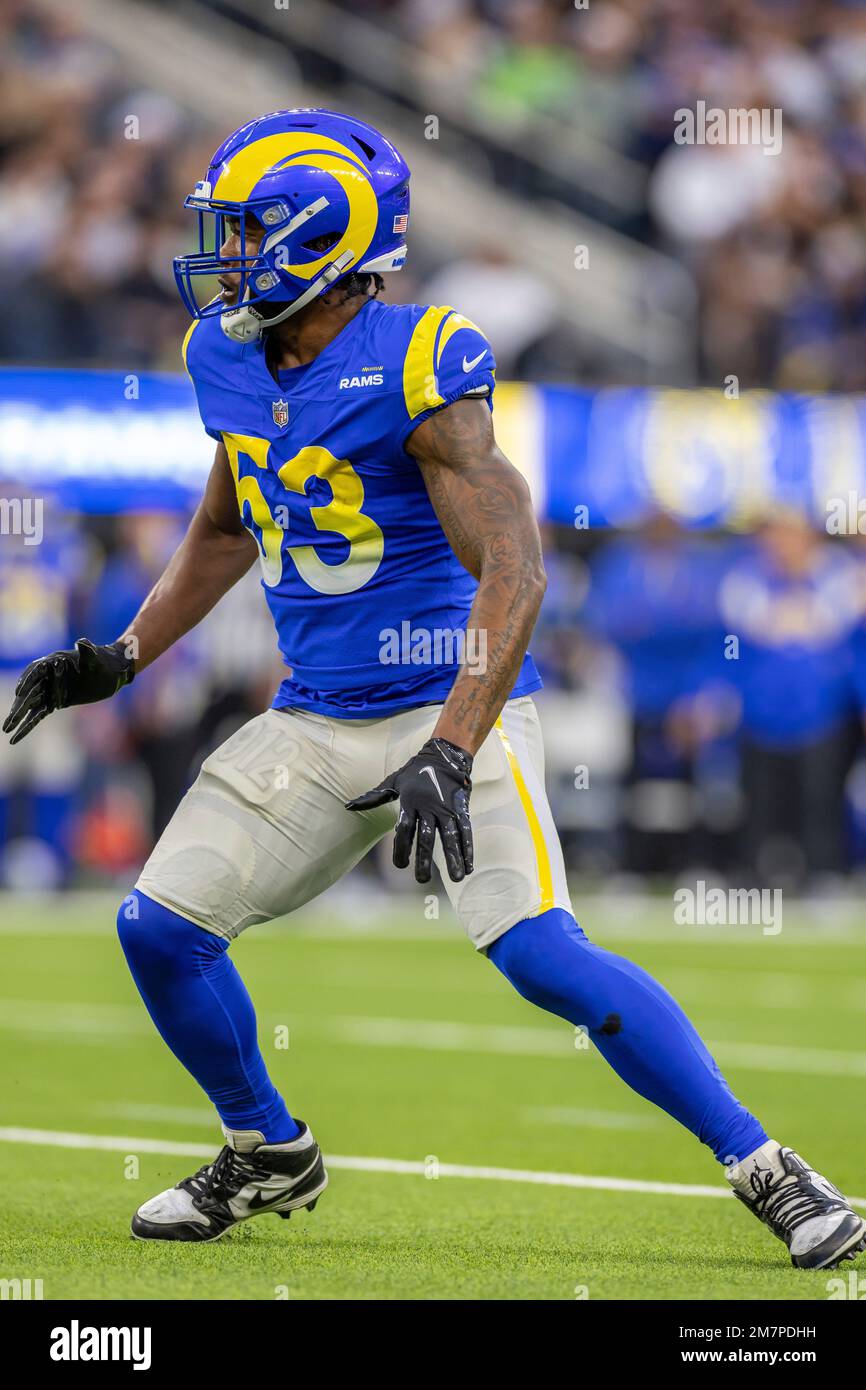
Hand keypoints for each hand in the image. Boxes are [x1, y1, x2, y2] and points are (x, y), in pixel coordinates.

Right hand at [2, 638, 134, 745]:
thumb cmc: (104, 663)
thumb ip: (87, 652)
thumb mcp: (96, 659)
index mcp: (53, 662)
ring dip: (19, 717)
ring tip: (6, 729)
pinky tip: (17, 737)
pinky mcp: (56, 702)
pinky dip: (28, 725)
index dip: (27, 682)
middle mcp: (48, 676)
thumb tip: (81, 642)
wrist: (112, 672)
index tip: (19, 693)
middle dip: (18, 706)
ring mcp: (50, 690)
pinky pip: (39, 714)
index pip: (35, 671)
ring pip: (31, 705)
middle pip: (29, 691)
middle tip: (9, 720)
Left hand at [346, 736, 473, 883]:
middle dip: (424, 860)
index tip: (400, 866)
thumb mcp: (393, 781)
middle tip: (421, 880)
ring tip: (455, 878)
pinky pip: (465, 831)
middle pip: (426, 837)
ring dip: (453, 858)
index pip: (404, 829)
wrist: (445, 755)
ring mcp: (447, 808)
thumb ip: (374, 797)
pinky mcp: (461, 808)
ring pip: (450, 836)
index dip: (401, 848)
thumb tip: (349, 806)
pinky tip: (468, 865)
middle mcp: (429, 807)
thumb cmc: (416, 771)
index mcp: (410, 802)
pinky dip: (468, 848)